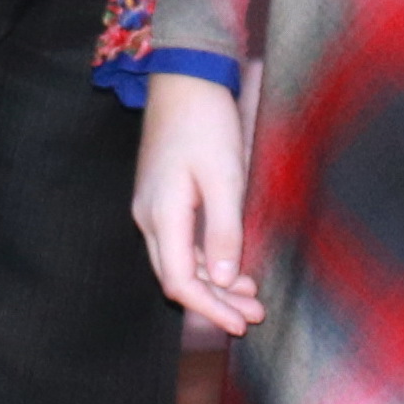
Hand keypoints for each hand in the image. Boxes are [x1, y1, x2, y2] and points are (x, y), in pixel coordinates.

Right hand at [133, 71, 262, 332]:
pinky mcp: (163, 198)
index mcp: (161, 215)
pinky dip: (207, 260)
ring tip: (250, 296)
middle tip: (254, 315)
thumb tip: (221, 277)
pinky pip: (181, 243)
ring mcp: (153, 208)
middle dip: (216, 301)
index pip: (179, 281)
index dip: (209, 308)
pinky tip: (232, 266)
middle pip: (177, 277)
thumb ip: (223, 230)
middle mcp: (149, 218)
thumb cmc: (206, 123)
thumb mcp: (224, 178)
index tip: (240, 323)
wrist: (184, 79)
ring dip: (214, 282)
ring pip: (180, 262)